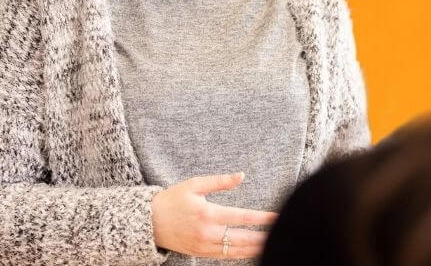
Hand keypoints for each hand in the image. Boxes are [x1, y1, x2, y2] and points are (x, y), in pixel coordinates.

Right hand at [151, 172, 277, 259]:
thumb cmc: (173, 199)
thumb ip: (220, 181)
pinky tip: (253, 251)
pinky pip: (225, 256)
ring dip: (255, 249)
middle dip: (263, 237)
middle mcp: (207, 232)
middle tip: (282, 232)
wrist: (148, 222)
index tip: (278, 216)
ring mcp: (203, 245)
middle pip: (242, 238)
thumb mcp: (194, 185)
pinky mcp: (200, 253)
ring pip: (235, 250)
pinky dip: (240, 255)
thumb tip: (242, 175)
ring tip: (273, 244)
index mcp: (208, 213)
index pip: (242, 217)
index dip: (263, 218)